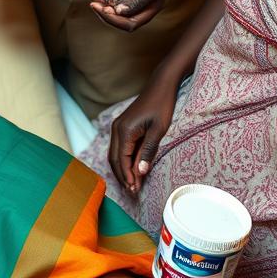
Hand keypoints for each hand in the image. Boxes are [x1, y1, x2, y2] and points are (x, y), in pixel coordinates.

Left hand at [87, 0, 187, 30]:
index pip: (135, 9)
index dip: (118, 11)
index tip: (103, 6)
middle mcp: (151, 5)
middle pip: (129, 23)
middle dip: (109, 16)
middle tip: (93, 3)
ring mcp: (145, 6)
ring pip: (124, 18)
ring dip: (106, 10)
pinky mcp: (138, 3)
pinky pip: (122, 9)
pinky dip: (108, 4)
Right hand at [107, 76, 178, 194]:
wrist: (160, 85)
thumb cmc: (162, 105)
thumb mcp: (159, 130)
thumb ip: (148, 151)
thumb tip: (140, 172)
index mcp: (124, 131)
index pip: (122, 160)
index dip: (128, 176)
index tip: (135, 190)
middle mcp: (116, 129)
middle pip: (114, 160)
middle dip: (123, 177)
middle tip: (132, 192)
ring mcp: (117, 127)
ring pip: (113, 155)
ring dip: (121, 170)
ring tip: (131, 184)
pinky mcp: (121, 127)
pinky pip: (117, 148)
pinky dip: (122, 161)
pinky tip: (131, 169)